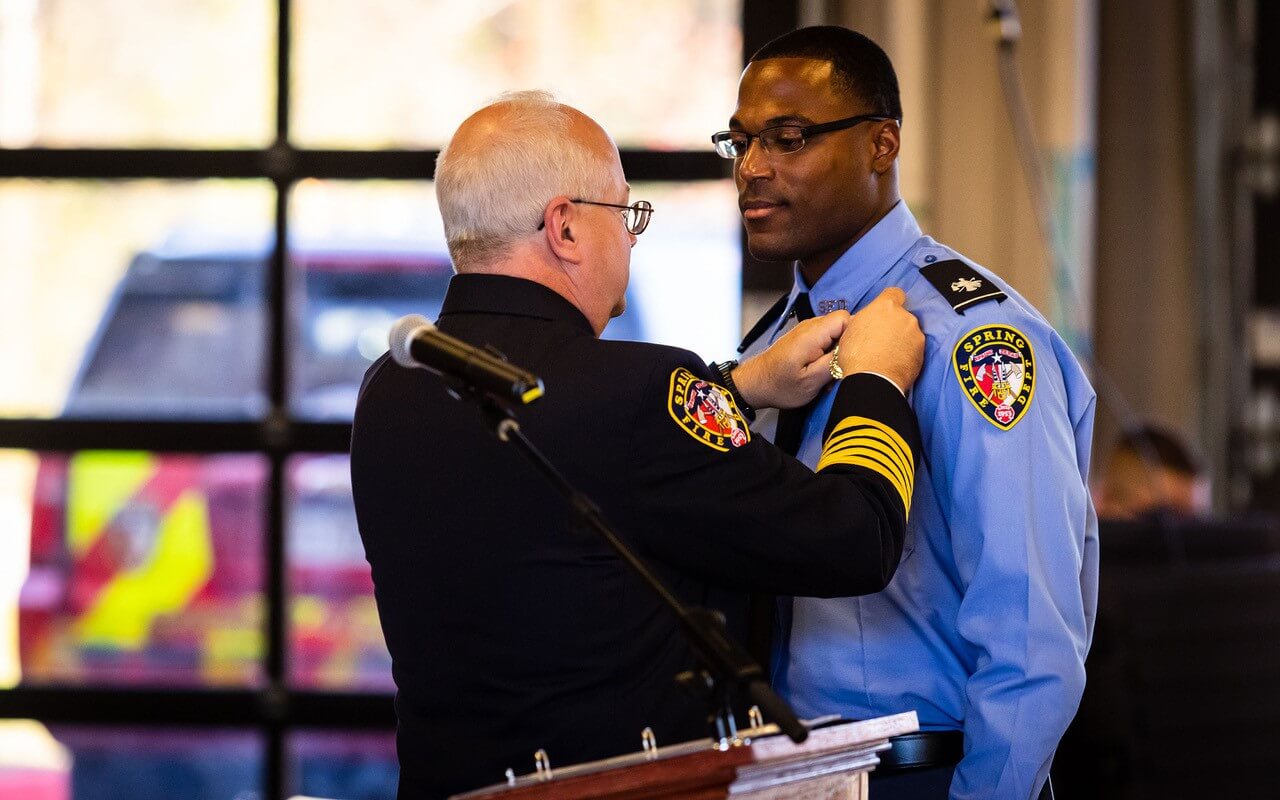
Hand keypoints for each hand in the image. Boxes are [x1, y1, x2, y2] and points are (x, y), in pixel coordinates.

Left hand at [733, 310, 848, 409]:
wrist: (755, 384)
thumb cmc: (780, 385)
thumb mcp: (811, 381)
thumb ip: (835, 362)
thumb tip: (855, 348)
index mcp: (812, 333)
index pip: (847, 318)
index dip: (855, 335)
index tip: (852, 355)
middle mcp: (810, 326)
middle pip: (843, 325)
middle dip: (847, 346)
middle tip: (839, 369)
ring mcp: (807, 330)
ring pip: (836, 333)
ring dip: (838, 352)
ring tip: (829, 373)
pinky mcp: (806, 337)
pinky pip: (826, 339)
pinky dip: (828, 354)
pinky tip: (821, 370)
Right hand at [836, 288, 923, 391]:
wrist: (872, 380)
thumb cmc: (856, 355)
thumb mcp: (850, 330)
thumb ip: (865, 320)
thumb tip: (867, 322)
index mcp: (885, 306)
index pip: (894, 293)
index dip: (889, 302)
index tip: (884, 312)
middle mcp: (904, 316)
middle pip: (901, 315)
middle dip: (894, 324)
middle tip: (880, 339)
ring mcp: (916, 333)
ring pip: (909, 332)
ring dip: (902, 339)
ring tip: (888, 354)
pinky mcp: (922, 351)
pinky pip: (914, 347)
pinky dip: (908, 352)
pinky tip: (895, 362)